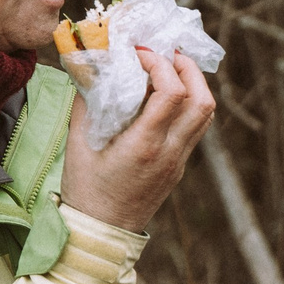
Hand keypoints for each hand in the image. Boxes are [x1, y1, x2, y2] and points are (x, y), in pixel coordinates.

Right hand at [60, 46, 215, 232]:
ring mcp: (178, 161)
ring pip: (206, 114)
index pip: (172, 93)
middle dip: (187, 68)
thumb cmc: (85, 189)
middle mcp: (169, 152)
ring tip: (168, 68)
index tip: (139, 53)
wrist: (101, 231)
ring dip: (193, 84)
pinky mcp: (179, 165)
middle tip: (165, 52)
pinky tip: (166, 95)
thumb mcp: (78, 142)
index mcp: (144, 145)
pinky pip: (196, 127)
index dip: (161, 64)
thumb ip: (86, 101)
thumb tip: (91, 67)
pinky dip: (189, 103)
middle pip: (202, 100)